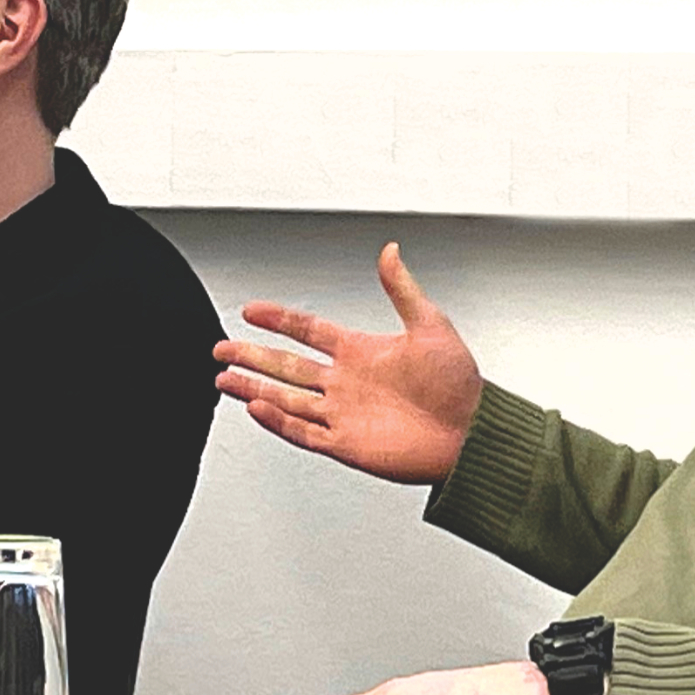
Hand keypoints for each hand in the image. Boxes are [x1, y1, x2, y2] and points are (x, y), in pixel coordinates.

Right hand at [213, 242, 483, 483]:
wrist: (472, 432)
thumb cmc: (459, 384)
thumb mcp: (430, 325)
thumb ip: (402, 289)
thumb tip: (390, 252)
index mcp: (361, 351)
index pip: (308, 330)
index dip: (278, 319)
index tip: (252, 310)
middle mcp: (346, 382)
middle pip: (286, 365)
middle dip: (251, 356)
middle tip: (222, 348)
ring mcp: (343, 413)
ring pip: (286, 397)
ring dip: (254, 387)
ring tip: (223, 378)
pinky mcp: (345, 443)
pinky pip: (302, 430)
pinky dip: (278, 420)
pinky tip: (256, 406)